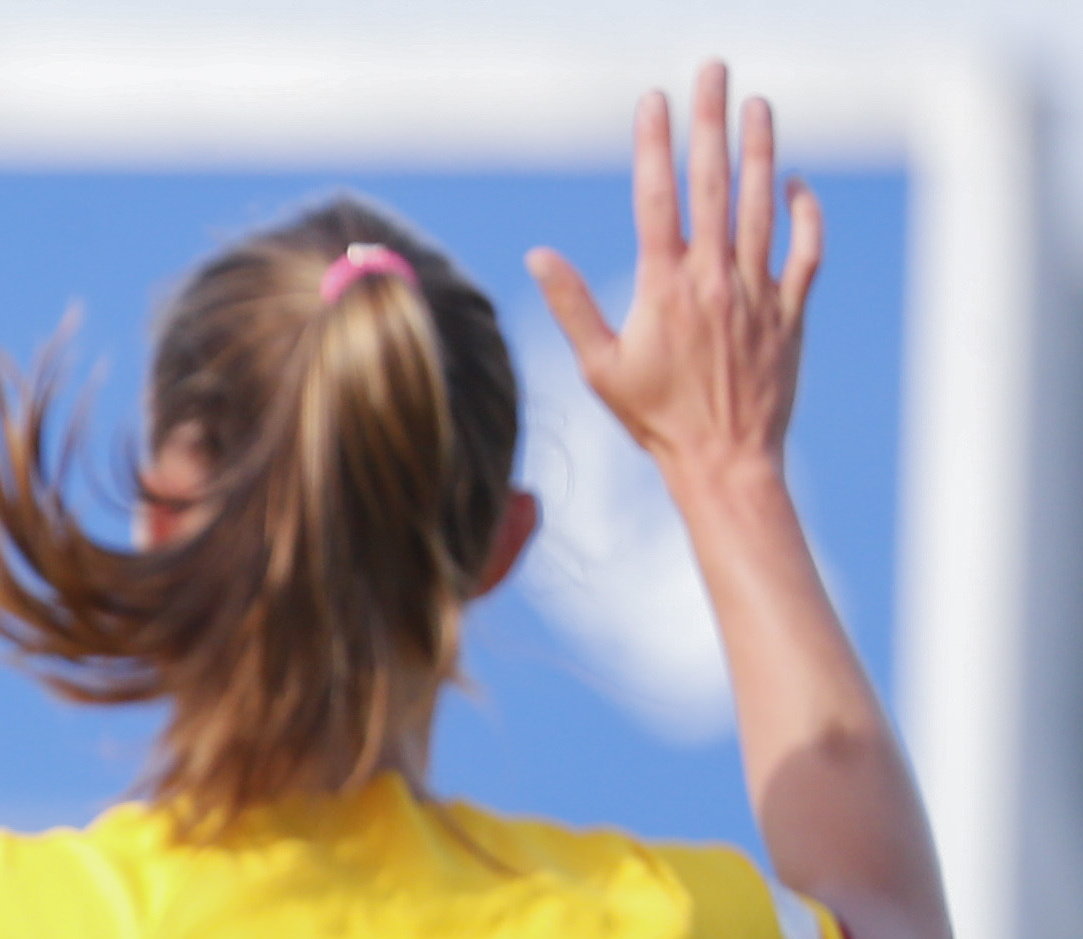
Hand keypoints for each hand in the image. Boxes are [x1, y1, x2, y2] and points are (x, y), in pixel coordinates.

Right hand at [529, 60, 817, 488]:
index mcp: (665, 287)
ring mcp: (758, 290)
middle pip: (714, 183)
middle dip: (712, 121)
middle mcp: (715, 278)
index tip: (653, 100)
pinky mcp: (790, 310)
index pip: (658, 197)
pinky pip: (805, 249)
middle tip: (714, 71)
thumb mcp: (600, 368)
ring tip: (758, 104)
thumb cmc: (654, 421)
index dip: (655, 143)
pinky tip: (796, 182)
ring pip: (763, 204)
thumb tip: (539, 257)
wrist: (726, 460)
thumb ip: (573, 306)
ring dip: (761, 149)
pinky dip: (805, 212)